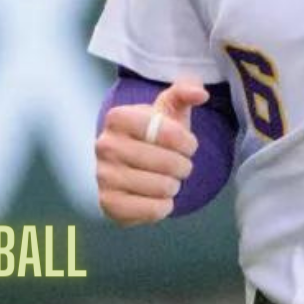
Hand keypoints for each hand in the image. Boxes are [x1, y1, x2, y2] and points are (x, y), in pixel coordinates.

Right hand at [94, 78, 208, 226]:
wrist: (135, 164)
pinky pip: (152, 210)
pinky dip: (164, 206)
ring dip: (174, 185)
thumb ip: (185, 92)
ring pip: (161, 186)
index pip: (166, 131)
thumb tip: (200, 93)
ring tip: (168, 180)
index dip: (186, 141)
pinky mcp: (108, 203)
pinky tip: (159, 197)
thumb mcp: (170, 109)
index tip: (189, 145)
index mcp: (118, 117)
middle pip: (166, 162)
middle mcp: (104, 145)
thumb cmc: (157, 134)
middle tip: (180, 165)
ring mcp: (104, 176)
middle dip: (183, 166)